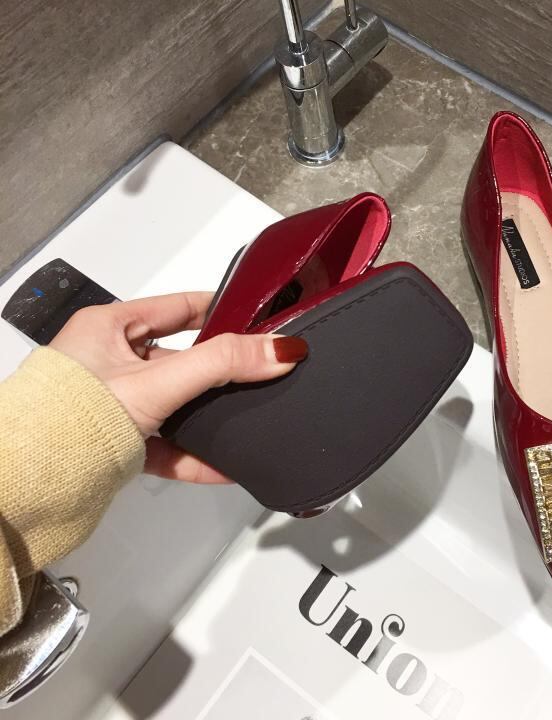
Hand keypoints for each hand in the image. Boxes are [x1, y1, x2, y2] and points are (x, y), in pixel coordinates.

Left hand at [50, 292, 307, 483]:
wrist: (28, 487)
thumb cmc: (70, 419)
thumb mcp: (159, 382)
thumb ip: (223, 364)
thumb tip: (281, 350)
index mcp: (108, 328)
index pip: (178, 307)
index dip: (219, 310)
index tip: (257, 318)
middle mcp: (110, 362)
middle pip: (183, 359)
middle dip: (220, 372)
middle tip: (260, 372)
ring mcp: (115, 404)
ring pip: (178, 404)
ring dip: (209, 416)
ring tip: (247, 418)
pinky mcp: (118, 442)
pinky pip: (167, 444)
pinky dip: (195, 455)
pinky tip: (225, 466)